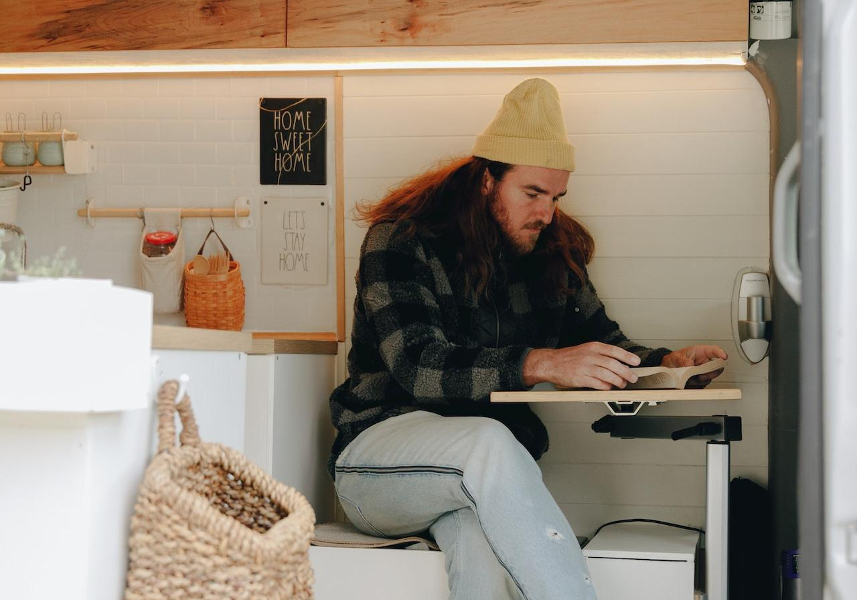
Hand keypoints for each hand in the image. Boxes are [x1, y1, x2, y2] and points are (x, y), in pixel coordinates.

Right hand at [523, 342, 641, 389]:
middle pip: (613, 364)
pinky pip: (598, 384)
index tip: (636, 362)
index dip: (627, 357)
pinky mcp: (581, 378)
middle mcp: (590, 356)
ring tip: (622, 384)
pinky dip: (606, 387)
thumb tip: (619, 362)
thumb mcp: (586, 350)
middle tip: (633, 377)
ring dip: (618, 381)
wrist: (551, 363)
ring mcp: (585, 367)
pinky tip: (609, 388)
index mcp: (593, 347)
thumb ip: (601, 355)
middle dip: (626, 372)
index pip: (614, 351)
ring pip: (608, 375)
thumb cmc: (569, 357)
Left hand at [661, 345, 727, 388]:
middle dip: (712, 372)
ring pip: (710, 377)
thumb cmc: (676, 358)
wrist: (669, 367)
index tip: (724, 356)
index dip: (721, 353)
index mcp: (701, 352)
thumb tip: (689, 365)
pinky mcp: (701, 380)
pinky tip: (689, 382)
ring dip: (701, 379)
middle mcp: (705, 362)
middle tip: (702, 375)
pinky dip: (697, 384)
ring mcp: (704, 371)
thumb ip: (682, 360)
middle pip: (717, 367)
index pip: (714, 350)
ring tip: (690, 378)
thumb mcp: (676, 357)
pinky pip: (703, 384)